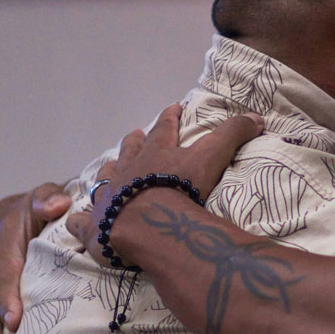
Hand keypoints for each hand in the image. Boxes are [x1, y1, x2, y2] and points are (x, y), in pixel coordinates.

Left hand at [65, 102, 263, 265]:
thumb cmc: (178, 188)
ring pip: (104, 178)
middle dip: (134, 141)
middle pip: (129, 149)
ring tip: (108, 167)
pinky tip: (76, 220)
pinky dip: (79, 220)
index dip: (170, 117)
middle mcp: (127, 169)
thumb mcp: (211, 156)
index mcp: (155, 153)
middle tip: (136, 134)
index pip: (164, 128)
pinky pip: (81, 221)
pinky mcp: (93, 225)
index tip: (173, 108)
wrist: (146, 221)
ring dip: (108, 172)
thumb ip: (232, 135)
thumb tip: (258, 117)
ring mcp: (107, 196)